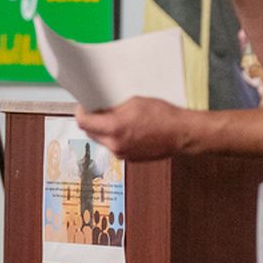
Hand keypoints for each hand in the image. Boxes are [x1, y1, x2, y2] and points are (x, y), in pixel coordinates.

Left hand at [75, 97, 199, 161]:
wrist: (181, 133)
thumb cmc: (163, 116)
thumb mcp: (134, 103)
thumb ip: (113, 108)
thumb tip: (100, 109)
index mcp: (114, 128)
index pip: (84, 123)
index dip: (81, 113)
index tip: (83, 107)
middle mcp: (115, 145)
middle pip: (91, 133)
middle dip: (92, 122)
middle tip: (98, 110)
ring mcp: (122, 154)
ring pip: (103, 141)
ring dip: (104, 130)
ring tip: (117, 119)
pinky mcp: (129, 159)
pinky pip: (115, 147)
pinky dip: (116, 138)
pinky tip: (128, 129)